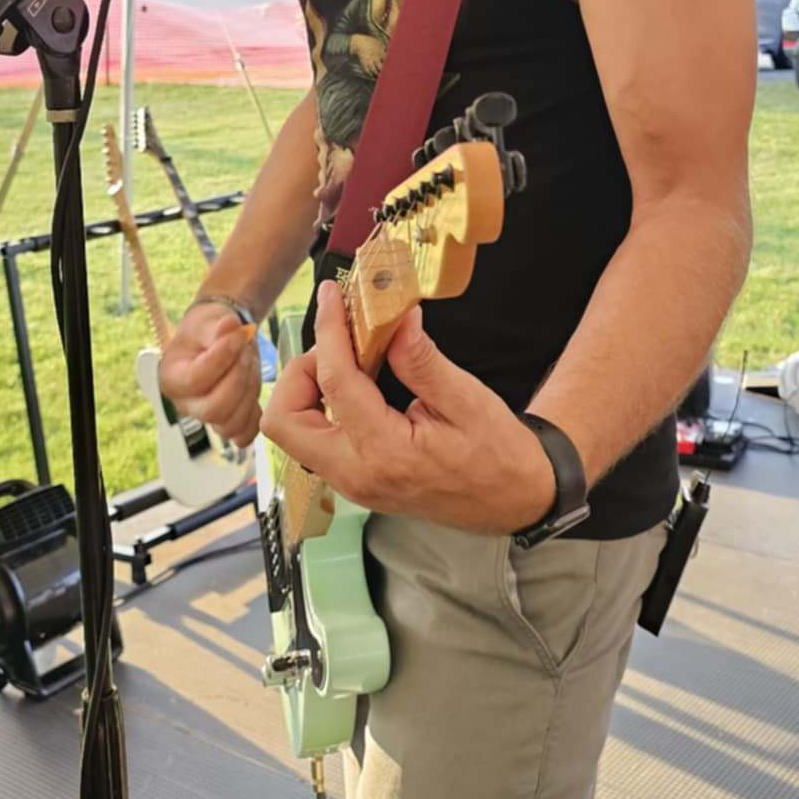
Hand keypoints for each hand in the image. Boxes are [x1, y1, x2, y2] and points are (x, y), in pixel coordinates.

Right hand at [159, 299, 262, 447]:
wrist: (218, 338)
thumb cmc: (208, 329)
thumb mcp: (208, 320)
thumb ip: (218, 326)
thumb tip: (230, 326)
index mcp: (171, 379)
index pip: (196, 380)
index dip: (222, 358)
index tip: (239, 335)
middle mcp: (185, 404)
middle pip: (214, 410)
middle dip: (238, 379)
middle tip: (247, 352)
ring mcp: (205, 417)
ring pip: (230, 424)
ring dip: (249, 393)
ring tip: (250, 365)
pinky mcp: (226, 423)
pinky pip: (243, 434)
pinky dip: (254, 416)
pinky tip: (253, 388)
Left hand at [259, 279, 557, 531]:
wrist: (514, 502)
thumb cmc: (498, 456)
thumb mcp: (468, 400)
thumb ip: (422, 360)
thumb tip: (395, 317)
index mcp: (384, 453)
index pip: (333, 383)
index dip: (328, 331)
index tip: (331, 297)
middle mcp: (355, 475)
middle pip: (284, 421)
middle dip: (299, 372)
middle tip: (338, 344)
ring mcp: (350, 483)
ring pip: (292, 433)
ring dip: (306, 389)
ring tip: (350, 360)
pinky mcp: (354, 481)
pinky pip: (314, 440)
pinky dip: (322, 404)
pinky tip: (358, 382)